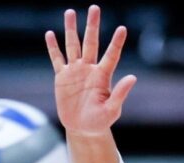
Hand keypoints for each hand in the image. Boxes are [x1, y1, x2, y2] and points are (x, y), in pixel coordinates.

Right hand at [45, 5, 135, 136]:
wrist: (83, 129)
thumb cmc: (101, 121)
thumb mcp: (112, 110)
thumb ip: (120, 93)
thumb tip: (133, 77)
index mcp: (103, 76)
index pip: (111, 55)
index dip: (116, 42)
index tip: (122, 28)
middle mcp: (89, 69)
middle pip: (90, 43)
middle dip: (92, 26)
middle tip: (94, 8)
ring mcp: (75, 71)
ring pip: (72, 46)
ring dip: (71, 29)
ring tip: (70, 12)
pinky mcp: (62, 77)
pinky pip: (57, 59)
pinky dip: (53, 47)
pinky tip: (50, 34)